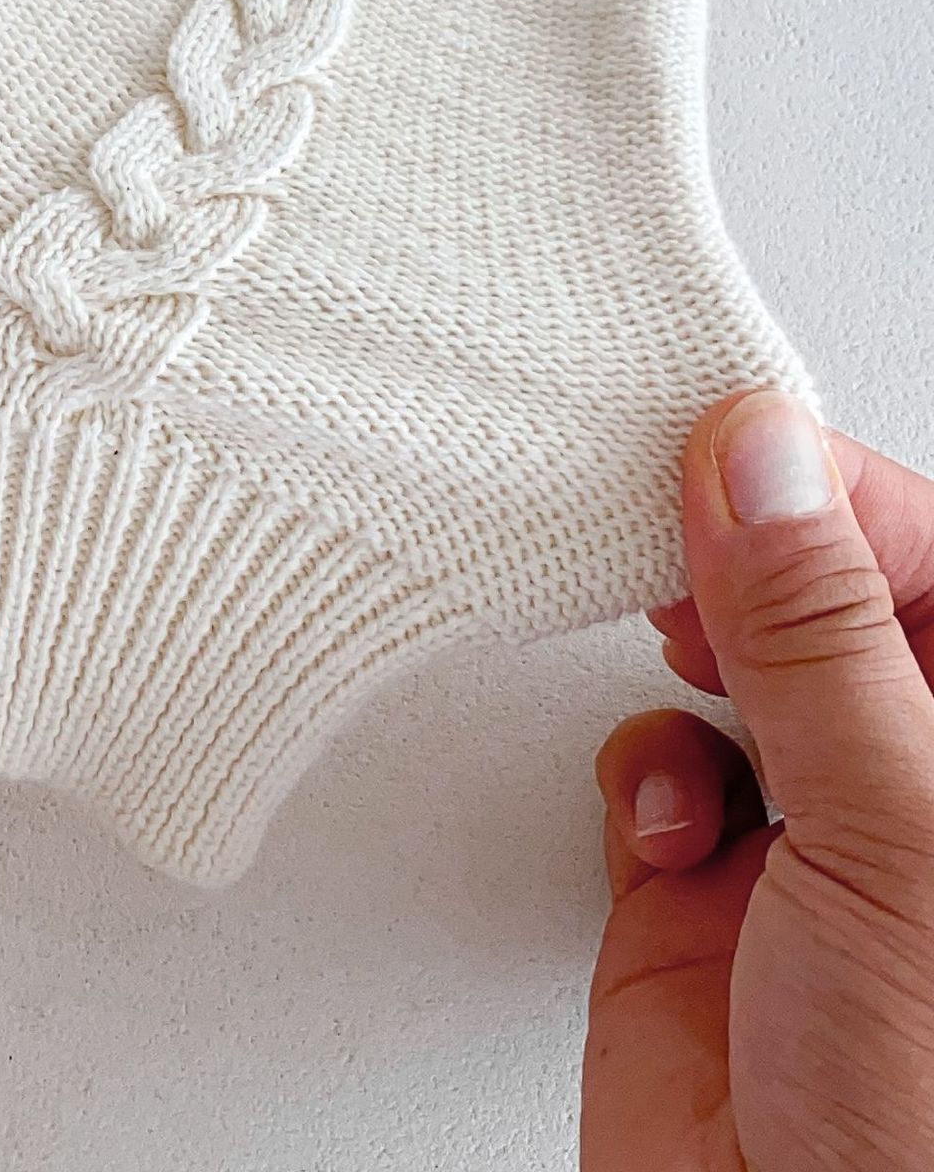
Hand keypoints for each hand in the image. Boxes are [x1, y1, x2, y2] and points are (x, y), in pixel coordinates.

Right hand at [583, 389, 933, 1169]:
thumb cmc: (930, 1123)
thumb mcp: (900, 832)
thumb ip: (817, 634)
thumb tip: (758, 462)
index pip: (925, 555)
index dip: (829, 492)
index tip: (730, 442)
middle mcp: (909, 782)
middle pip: (820, 600)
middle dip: (740, 558)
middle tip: (672, 524)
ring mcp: (805, 836)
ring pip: (725, 666)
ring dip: (685, 654)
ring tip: (674, 650)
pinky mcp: (697, 889)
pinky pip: (653, 766)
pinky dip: (641, 771)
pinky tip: (668, 817)